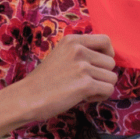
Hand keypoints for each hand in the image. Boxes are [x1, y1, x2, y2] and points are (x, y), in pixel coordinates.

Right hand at [0, 34, 117, 137]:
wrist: (27, 97)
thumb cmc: (44, 81)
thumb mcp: (61, 55)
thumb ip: (81, 53)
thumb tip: (107, 59)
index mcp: (73, 40)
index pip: (106, 40)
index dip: (107, 54)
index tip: (100, 65)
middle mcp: (79, 50)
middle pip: (111, 62)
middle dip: (102, 75)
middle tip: (85, 83)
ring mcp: (82, 66)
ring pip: (112, 78)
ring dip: (101, 87)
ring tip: (83, 91)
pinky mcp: (85, 84)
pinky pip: (108, 90)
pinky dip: (99, 97)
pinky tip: (85, 98)